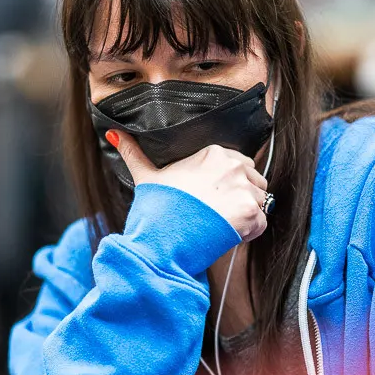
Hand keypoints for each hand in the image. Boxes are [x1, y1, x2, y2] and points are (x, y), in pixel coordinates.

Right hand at [109, 131, 268, 241]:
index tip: (211, 200)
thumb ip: (134, 153)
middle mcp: (233, 165)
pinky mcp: (251, 212)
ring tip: (219, 224)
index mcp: (213, 152)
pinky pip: (261, 223)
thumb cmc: (156, 209)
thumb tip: (113, 133)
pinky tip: (226, 235)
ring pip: (259, 202)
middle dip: (241, 198)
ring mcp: (244, 188)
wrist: (163, 240)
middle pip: (254, 181)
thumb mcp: (146, 177)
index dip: (227, 186)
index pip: (238, 165)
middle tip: (215, 214)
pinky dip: (248, 233)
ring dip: (245, 216)